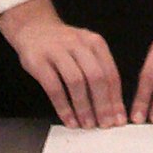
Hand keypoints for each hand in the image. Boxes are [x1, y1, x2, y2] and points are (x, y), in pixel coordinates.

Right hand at [0, 0, 126, 129]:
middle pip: (96, 77)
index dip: (116, 98)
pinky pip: (54, 87)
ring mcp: (58, 51)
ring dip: (84, 107)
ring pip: (76, 82)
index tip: (119, 118)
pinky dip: (63, 106)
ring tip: (88, 125)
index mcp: (95, 43)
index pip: (110, 73)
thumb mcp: (85, 49)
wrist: (33, 27)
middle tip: (105, 125)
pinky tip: (69, 120)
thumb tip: (112, 105)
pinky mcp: (39, 61)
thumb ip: (98, 70)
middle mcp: (79, 45)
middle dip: (103, 104)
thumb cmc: (64, 45)